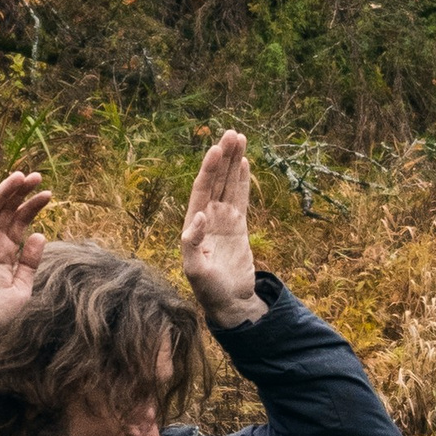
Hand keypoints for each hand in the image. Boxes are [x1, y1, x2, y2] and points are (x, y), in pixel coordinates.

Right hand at [0, 168, 51, 343]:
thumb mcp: (21, 289)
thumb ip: (30, 263)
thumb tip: (39, 234)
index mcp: (7, 251)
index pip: (21, 221)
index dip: (33, 206)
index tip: (49, 193)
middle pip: (7, 210)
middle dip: (21, 192)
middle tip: (36, 176)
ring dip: (4, 192)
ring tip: (20, 177)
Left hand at [180, 129, 264, 324]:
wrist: (229, 303)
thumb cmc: (209, 290)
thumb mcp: (195, 270)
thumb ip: (191, 244)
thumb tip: (198, 216)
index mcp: (193, 224)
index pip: (201, 189)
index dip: (208, 169)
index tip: (216, 149)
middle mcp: (207, 218)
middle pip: (215, 180)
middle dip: (223, 157)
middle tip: (232, 133)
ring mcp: (223, 220)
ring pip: (229, 184)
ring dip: (233, 162)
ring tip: (239, 137)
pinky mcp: (237, 226)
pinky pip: (240, 197)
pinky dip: (241, 180)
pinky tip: (244, 162)